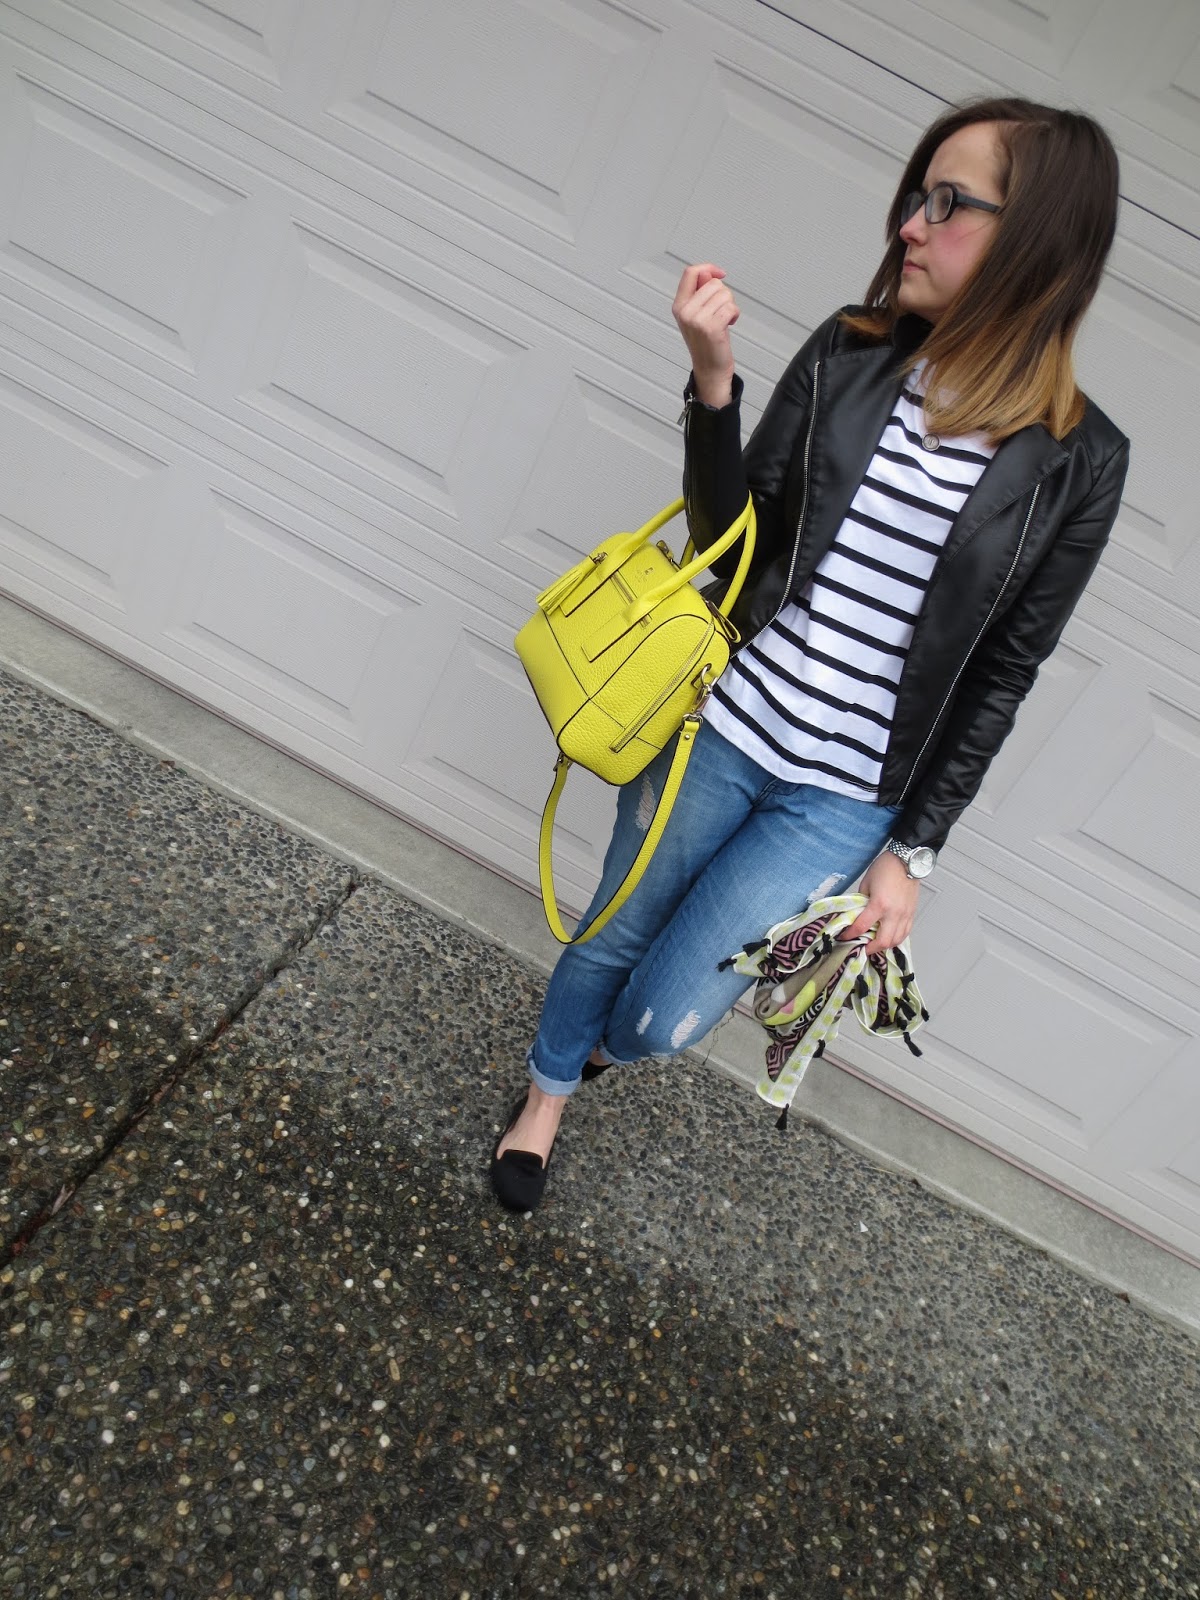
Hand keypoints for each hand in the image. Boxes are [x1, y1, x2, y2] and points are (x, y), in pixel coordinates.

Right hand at [672, 263, 739, 407]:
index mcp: (679, 305)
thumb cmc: (707, 342)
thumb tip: (708, 273)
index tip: (720, 274)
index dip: (708, 268)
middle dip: (723, 294)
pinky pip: (730, 307)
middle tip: (720, 311)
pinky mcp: (711, 327)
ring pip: (724, 294)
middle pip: (713, 283)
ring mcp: (696, 320)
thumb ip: (701, 292)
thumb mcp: (699, 313)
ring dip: (730, 305)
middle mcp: (685, 311)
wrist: (710, 369)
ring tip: (724, 320)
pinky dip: (734, 314)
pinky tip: (729, 324)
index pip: (690, 272)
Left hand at [841, 849, 920, 955]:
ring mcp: (905, 915)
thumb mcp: (866, 883)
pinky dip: (896, 939)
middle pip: (882, 941)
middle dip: (870, 949)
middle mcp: (893, 913)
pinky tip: (889, 938)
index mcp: (879, 905)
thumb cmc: (885, 868)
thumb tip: (857, 913)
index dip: (850, 935)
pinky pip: (905, 933)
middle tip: (861, 949)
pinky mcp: (912, 914)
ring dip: (884, 946)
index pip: (861, 927)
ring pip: (896, 941)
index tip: (844, 937)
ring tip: (875, 946)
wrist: (907, 861)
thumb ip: (861, 901)